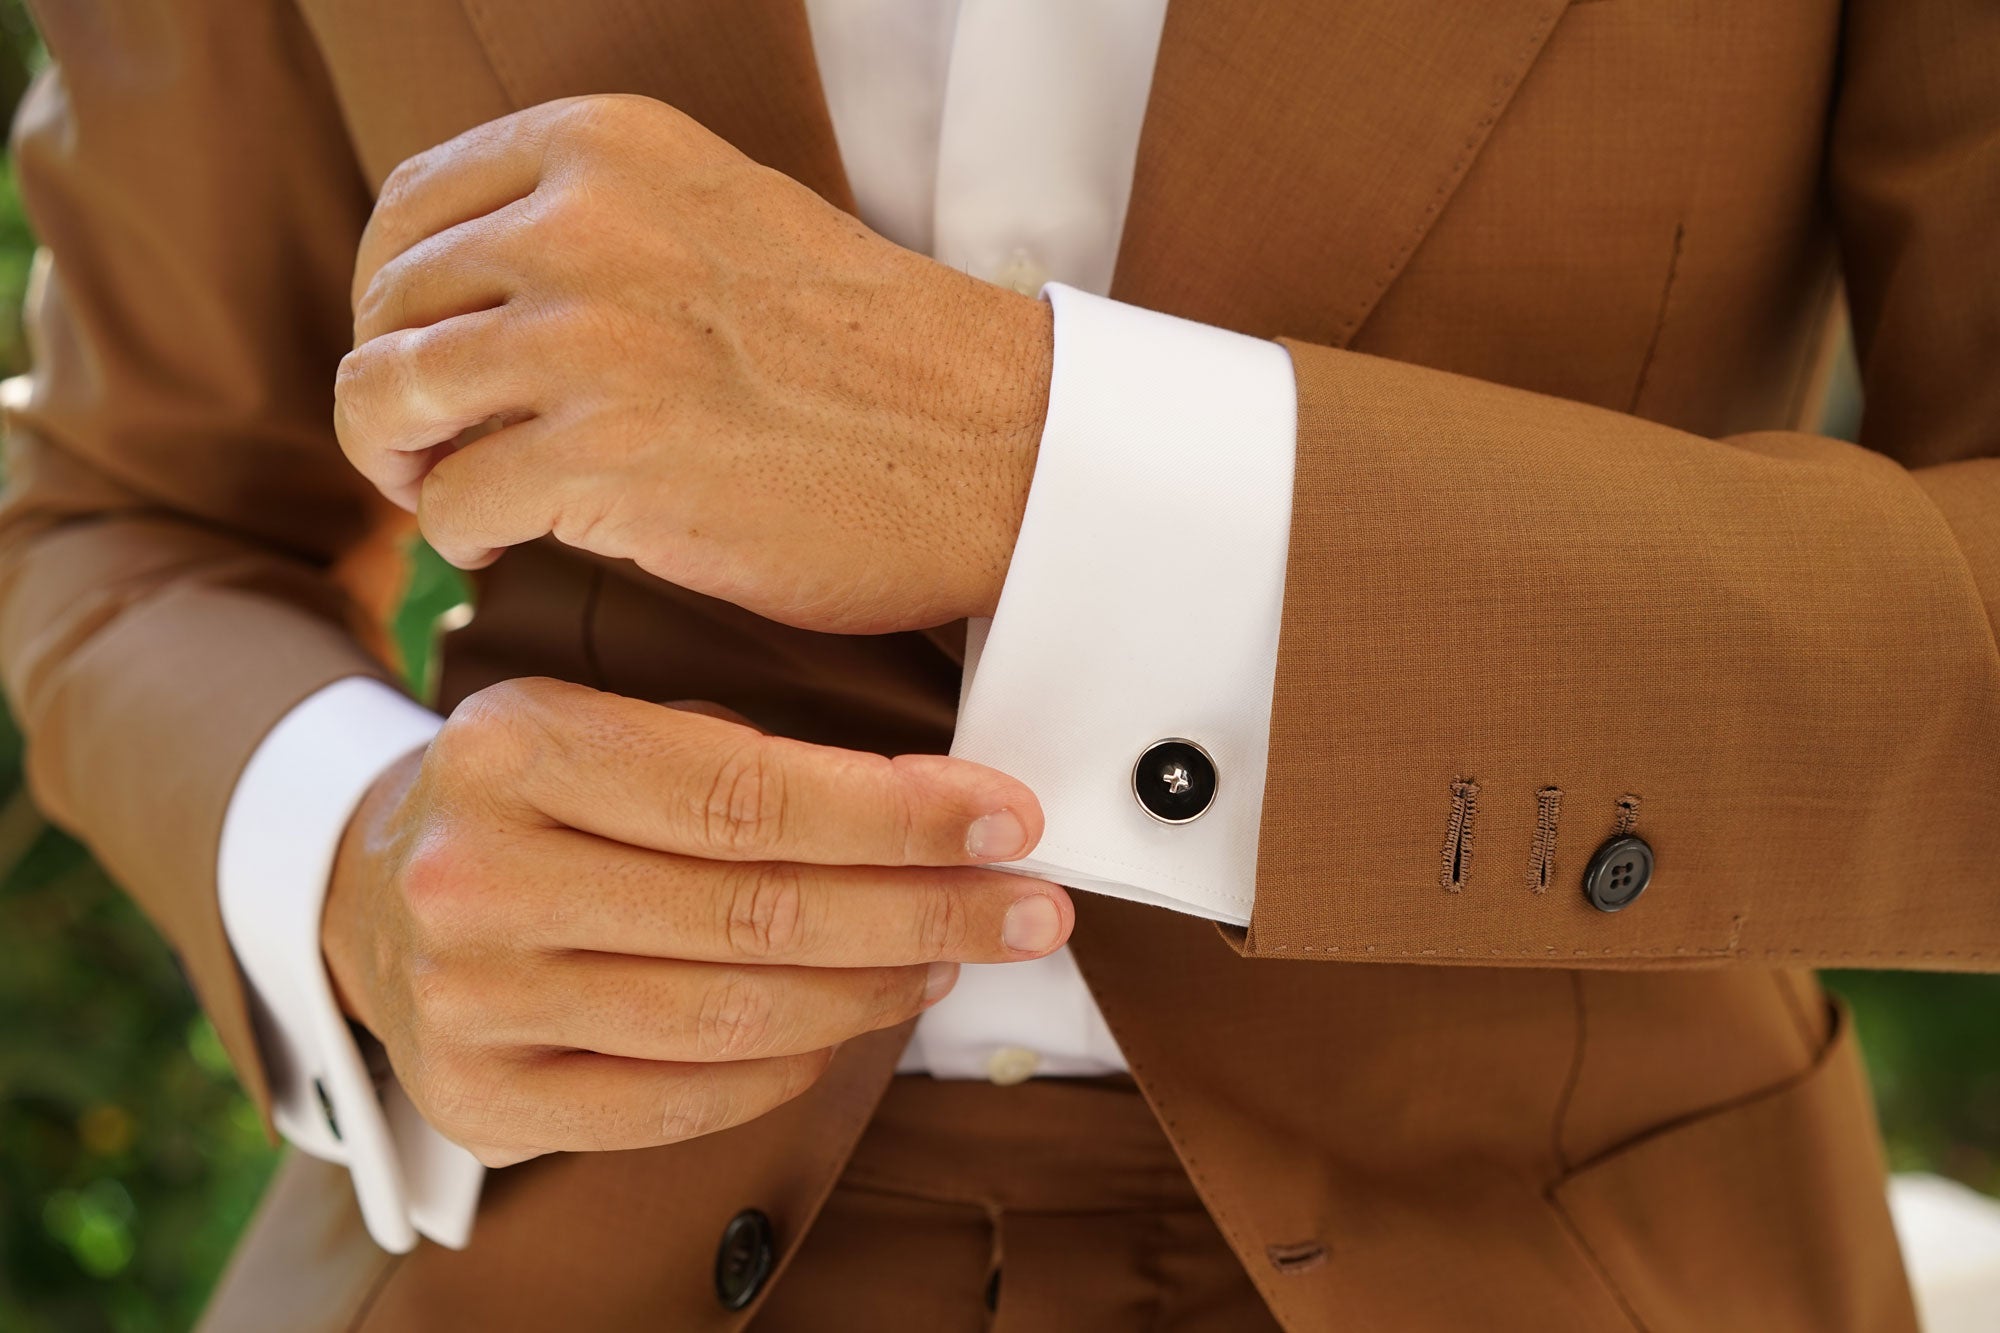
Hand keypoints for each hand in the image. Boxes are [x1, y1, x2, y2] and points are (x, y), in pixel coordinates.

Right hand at [321, 677, 1069, 1166]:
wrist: (373, 888)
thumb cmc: (534, 796)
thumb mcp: (606, 722)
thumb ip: (743, 758)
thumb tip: (939, 811)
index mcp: (516, 744)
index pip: (751, 793)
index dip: (900, 816)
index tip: (1007, 821)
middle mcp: (479, 872)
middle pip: (757, 911)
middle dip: (925, 911)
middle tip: (1030, 908)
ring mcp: (471, 999)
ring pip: (732, 1014)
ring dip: (874, 991)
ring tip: (948, 959)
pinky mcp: (479, 1098)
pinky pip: (681, 1101)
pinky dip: (788, 1066)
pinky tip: (850, 1024)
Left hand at [336, 94, 1052, 633]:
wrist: (990, 444)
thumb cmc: (868, 356)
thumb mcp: (718, 223)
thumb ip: (593, 231)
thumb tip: (464, 304)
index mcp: (607, 148)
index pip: (410, 211)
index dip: (393, 300)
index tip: (429, 361)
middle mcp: (582, 223)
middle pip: (388, 310)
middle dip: (393, 392)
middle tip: (437, 450)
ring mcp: (590, 339)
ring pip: (386, 399)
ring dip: (403, 464)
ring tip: (454, 493)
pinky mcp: (604, 458)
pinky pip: (452, 502)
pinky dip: (464, 535)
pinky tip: (516, 544)